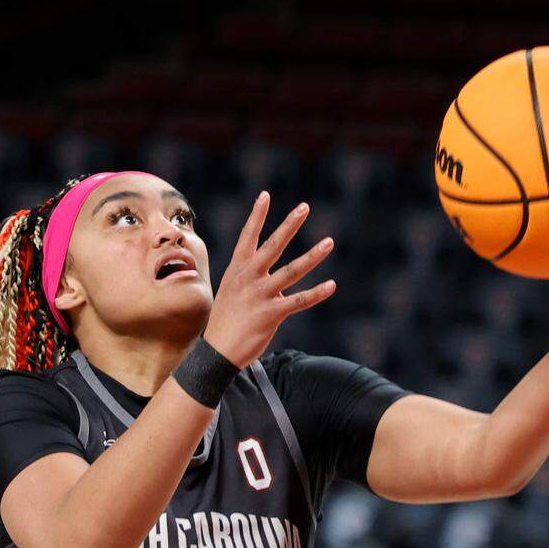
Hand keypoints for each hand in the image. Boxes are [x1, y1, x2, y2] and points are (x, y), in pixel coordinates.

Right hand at [203, 191, 335, 368]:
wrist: (216, 352)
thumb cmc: (226, 322)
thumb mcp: (232, 293)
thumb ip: (253, 283)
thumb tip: (280, 287)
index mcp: (237, 270)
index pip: (247, 236)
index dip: (257, 215)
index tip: (265, 195)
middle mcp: (248, 278)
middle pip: (273, 245)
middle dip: (290, 225)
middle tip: (305, 207)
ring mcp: (260, 295)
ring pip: (292, 271)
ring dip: (313, 255)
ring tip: (329, 242)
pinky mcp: (271, 314)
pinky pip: (299, 301)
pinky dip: (317, 293)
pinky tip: (331, 285)